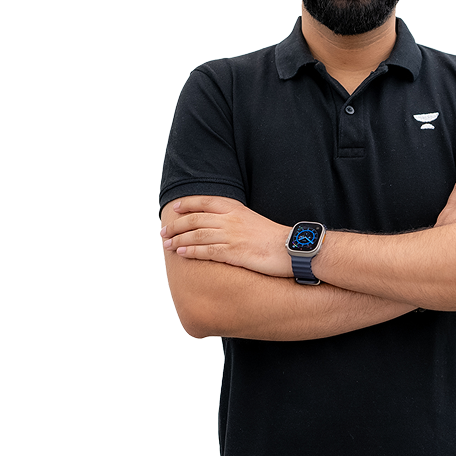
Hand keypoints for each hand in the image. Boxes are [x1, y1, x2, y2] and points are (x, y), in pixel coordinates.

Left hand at [161, 196, 292, 276]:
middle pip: (195, 219)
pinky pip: (206, 250)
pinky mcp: (233, 252)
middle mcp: (231, 220)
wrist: (291, 248)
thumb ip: (235, 219)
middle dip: (176, 225)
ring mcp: (231, 236)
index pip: (205, 202)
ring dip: (178, 239)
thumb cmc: (273, 237)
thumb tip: (220, 223)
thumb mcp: (253, 220)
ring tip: (167, 245)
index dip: (187, 204)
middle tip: (164, 232)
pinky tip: (181, 253)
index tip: (175, 209)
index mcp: (236, 209)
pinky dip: (191, 251)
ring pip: (197, 235)